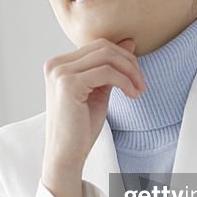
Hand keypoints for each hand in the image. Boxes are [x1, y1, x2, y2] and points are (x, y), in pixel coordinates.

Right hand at [42, 38, 144, 196]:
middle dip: (129, 62)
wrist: (66, 154)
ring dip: (130, 72)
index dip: (122, 56)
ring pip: (107, 56)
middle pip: (103, 46)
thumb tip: (129, 42)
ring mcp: (60, 73)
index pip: (97, 46)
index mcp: (59, 64)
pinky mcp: (68, 84)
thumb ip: (110, 67)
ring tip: (138, 90)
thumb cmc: (80, 127)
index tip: (136, 76)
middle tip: (141, 83)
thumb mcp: (99, 91)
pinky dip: (125, 81)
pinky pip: (107, 72)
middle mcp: (55, 64)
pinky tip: (132, 94)